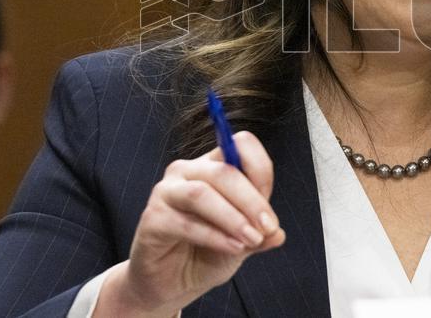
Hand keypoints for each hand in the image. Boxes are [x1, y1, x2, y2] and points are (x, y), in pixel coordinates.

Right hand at [95, 131, 284, 316]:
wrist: (172, 284)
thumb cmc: (205, 254)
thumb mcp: (243, 242)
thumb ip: (260, 233)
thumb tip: (277, 233)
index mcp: (213, 166)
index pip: (239, 145)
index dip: (260, 171)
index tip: (270, 211)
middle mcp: (187, 171)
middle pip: (224, 170)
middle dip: (251, 201)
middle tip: (267, 228)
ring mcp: (167, 192)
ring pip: (202, 193)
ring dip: (232, 218)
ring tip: (251, 240)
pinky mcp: (153, 217)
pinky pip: (186, 222)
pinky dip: (214, 237)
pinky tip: (232, 248)